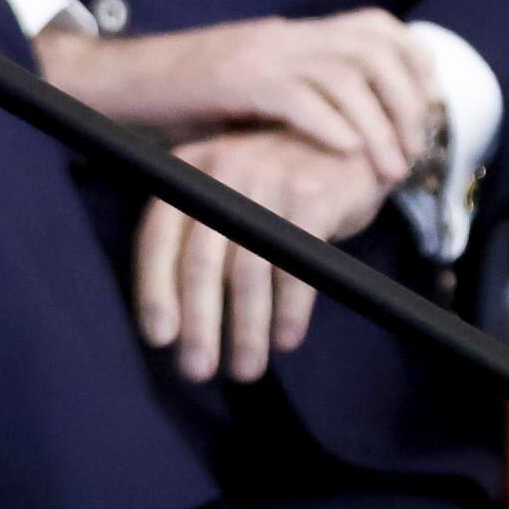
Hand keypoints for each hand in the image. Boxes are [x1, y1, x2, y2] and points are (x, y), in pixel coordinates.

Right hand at [35, 11, 440, 194]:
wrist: (123, 83)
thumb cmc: (187, 98)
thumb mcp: (253, 89)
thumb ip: (298, 95)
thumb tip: (349, 129)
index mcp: (292, 35)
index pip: (375, 27)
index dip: (413, 62)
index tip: (432, 106)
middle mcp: (284, 36)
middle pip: (373, 47)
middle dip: (407, 100)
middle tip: (416, 149)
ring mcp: (261, 55)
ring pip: (346, 75)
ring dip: (378, 124)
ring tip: (390, 167)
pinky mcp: (235, 80)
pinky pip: (298, 97)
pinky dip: (331, 125)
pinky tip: (349, 154)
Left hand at [125, 126, 388, 384]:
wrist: (354, 138)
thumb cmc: (282, 180)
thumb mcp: (231, 190)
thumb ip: (202, 232)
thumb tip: (178, 318)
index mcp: (190, 170)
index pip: (157, 237)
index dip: (154, 291)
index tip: (159, 339)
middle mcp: (223, 170)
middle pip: (199, 263)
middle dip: (198, 325)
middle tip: (197, 370)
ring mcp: (268, 181)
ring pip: (247, 273)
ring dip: (245, 331)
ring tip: (245, 368)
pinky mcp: (311, 198)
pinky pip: (294, 270)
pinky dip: (290, 313)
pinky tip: (286, 339)